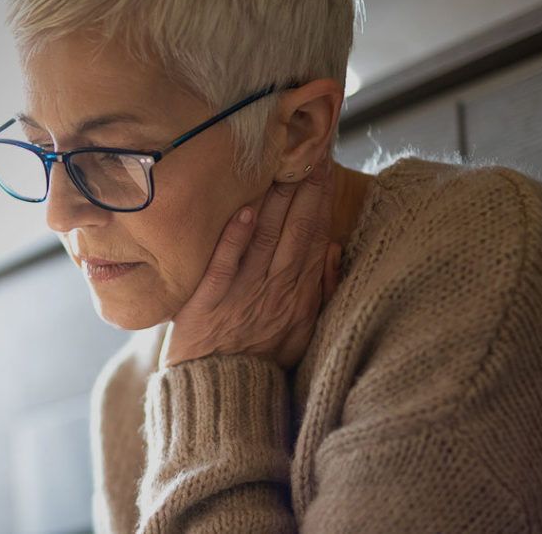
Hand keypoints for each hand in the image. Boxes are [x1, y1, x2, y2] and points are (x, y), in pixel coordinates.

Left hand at [160, 159, 343, 370]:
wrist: (221, 392)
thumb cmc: (261, 358)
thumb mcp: (304, 331)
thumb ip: (321, 291)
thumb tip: (333, 248)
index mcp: (299, 295)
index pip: (315, 236)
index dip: (321, 199)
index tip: (325, 163)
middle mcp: (275, 290)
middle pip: (295, 231)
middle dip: (305, 189)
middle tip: (311, 149)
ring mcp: (242, 295)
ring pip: (263, 240)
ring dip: (274, 202)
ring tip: (281, 167)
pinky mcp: (208, 303)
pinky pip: (224, 265)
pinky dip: (233, 238)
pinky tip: (241, 211)